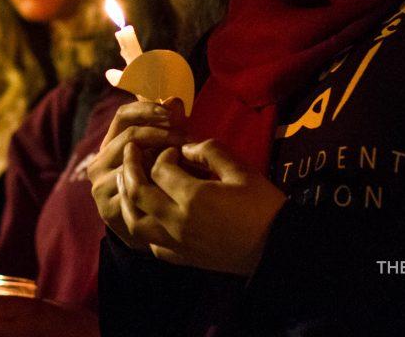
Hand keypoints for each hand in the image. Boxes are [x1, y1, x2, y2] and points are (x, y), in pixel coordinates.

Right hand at [88, 100, 186, 249]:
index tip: (173, 113)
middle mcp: (98, 164)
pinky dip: (156, 184)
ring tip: (186, 159)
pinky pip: (135, 190)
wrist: (150, 228)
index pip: (123, 115)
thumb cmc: (159, 182)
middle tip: (187, 138)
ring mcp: (100, 187)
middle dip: (161, 133)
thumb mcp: (162, 151)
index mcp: (109, 144)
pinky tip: (176, 184)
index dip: (148, 109)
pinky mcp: (108, 210)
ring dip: (161, 158)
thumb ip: (167, 126)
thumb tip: (175, 99)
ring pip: (133, 162)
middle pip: (129, 136)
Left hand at [118, 139, 285, 275]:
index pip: (159, 168)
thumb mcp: (240, 169)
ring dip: (127, 198)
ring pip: (134, 222)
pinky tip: (148, 214)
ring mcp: (177, 243)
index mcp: (193, 197)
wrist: (278, 248)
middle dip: (131, 167)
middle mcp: (177, 222)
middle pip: (137, 192)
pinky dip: (143, 226)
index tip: (175, 149)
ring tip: (129, 181)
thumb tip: (185, 147)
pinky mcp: (182, 258)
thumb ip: (209, 151)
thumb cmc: (263, 205)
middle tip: (132, 150)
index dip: (163, 153)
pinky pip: (150, 244)